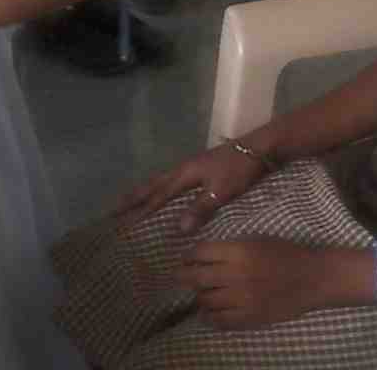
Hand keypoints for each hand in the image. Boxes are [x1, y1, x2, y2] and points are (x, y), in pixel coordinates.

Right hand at [114, 143, 269, 233]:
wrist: (263, 147)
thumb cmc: (242, 168)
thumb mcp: (222, 189)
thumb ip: (201, 208)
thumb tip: (178, 229)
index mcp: (185, 173)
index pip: (157, 196)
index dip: (139, 210)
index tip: (120, 223)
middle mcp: (185, 169)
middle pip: (153, 185)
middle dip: (133, 199)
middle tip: (113, 211)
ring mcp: (194, 168)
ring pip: (163, 182)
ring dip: (146, 194)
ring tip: (132, 205)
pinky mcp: (204, 171)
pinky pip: (175, 184)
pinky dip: (163, 192)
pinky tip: (167, 200)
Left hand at [176, 238, 346, 328]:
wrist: (313, 278)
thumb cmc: (287, 254)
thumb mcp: (258, 241)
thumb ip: (231, 248)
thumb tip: (203, 255)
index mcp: (240, 251)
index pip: (201, 252)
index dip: (190, 255)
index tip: (186, 258)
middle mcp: (236, 275)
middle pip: (197, 277)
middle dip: (184, 276)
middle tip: (180, 276)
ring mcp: (241, 299)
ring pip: (205, 300)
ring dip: (200, 296)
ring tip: (202, 293)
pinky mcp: (248, 318)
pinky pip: (219, 320)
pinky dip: (210, 316)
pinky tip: (210, 312)